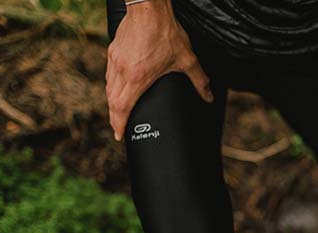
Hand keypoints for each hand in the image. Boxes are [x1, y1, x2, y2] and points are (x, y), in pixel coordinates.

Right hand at [105, 0, 212, 140]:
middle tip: (119, 128)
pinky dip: (111, 86)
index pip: (121, 107)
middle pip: (111, 101)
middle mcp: (122, 71)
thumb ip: (199, 80)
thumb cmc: (166, 32)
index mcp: (137, 77)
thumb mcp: (186, 59)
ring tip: (119, 112)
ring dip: (112, 102)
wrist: (148, 7)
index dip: (119, 124)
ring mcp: (115, 60)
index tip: (119, 136)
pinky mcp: (113, 50)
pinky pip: (109, 74)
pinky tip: (118, 88)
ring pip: (108, 87)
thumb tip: (208, 97)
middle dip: (114, 117)